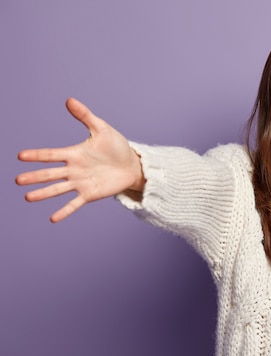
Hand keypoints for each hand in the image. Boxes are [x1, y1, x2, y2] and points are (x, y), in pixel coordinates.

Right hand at [15, 98, 144, 221]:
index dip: (37, 155)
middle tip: (18, 180)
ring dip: (43, 194)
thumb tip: (69, 100)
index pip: (51, 155)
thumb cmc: (117, 146)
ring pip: (58, 189)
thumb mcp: (102, 129)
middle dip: (34, 177)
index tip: (20, 156)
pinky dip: (64, 211)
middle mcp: (73, 169)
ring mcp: (80, 183)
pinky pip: (75, 203)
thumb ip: (85, 116)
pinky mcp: (90, 194)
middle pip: (50, 174)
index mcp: (73, 154)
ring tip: (27, 198)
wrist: (132, 164)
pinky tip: (52, 218)